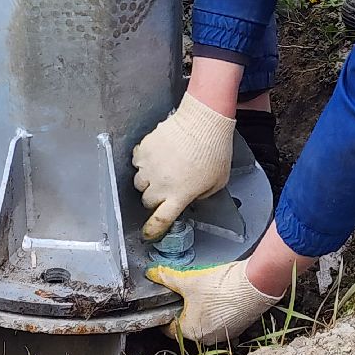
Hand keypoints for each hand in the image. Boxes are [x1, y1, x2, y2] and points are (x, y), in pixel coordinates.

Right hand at [132, 92, 234, 238]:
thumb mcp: (217, 181)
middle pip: (147, 201)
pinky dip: (144, 161)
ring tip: (160, 171)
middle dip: (155, 199)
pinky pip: (137, 161)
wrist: (202, 121)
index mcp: (179, 196)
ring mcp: (150, 166)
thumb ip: (201, 194)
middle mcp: (161, 184)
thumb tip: (191, 196)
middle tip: (165, 189)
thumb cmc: (214, 150)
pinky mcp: (144, 149)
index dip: (152, 230)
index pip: (160, 220)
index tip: (148, 233)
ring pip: (139, 183)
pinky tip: (156, 156)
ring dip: (148, 181)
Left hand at [146, 260, 280, 343]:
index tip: (165, 304)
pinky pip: (221, 321)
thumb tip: (152, 273)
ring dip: (203, 311)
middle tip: (185, 293)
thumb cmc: (221, 287)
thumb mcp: (189, 280)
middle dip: (185, 310)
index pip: (170, 328)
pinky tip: (220, 295)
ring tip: (204, 292)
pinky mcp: (237, 327)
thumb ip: (167, 278)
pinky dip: (218, 311)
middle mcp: (206, 338)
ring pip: (205, 323)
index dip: (165, 314)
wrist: (254, 286)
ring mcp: (223, 334)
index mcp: (190, 331)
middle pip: (188, 325)